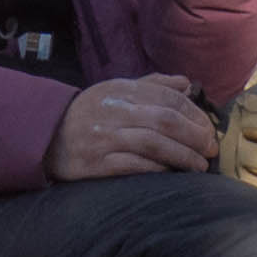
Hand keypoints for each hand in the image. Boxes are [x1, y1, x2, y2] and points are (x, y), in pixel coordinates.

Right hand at [46, 73, 218, 181]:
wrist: (45, 136)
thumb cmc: (89, 113)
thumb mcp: (116, 91)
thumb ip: (152, 85)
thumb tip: (186, 83)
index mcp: (121, 90)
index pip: (167, 98)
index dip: (194, 114)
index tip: (208, 130)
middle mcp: (113, 111)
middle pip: (164, 120)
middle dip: (194, 135)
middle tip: (210, 149)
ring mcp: (103, 138)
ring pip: (153, 144)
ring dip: (182, 156)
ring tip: (199, 166)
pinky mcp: (95, 164)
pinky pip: (133, 166)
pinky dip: (156, 169)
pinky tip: (171, 173)